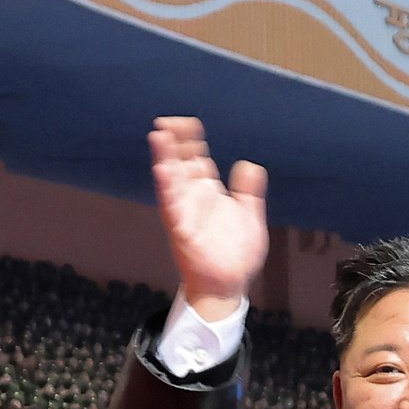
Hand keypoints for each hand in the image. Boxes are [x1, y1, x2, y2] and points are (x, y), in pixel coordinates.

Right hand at [148, 116, 267, 322]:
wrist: (230, 286)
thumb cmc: (235, 254)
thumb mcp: (248, 215)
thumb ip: (248, 190)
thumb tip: (249, 165)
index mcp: (207, 192)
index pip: (196, 158)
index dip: (191, 140)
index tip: (189, 124)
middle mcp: (193, 199)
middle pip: (179, 163)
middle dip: (173, 142)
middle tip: (166, 122)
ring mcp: (186, 214)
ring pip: (171, 181)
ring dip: (164, 159)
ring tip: (159, 136)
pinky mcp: (183, 231)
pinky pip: (172, 207)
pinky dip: (168, 189)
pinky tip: (163, 171)